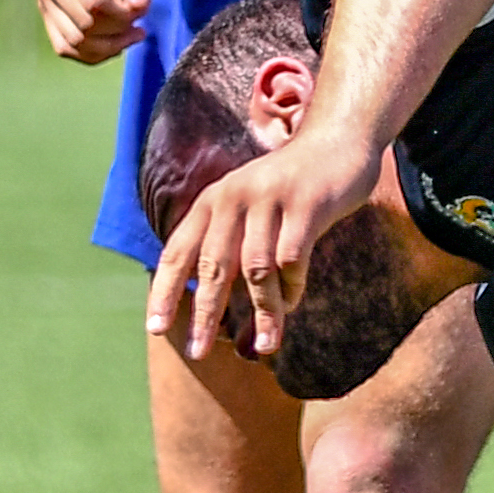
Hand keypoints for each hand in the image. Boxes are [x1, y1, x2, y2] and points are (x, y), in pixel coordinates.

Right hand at [31, 0, 149, 61]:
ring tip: (133, 34)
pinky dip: (90, 52)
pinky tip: (113, 41)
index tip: (143, 5)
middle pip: (85, 26)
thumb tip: (142, 7)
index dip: (124, 14)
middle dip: (119, 31)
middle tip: (142, 19)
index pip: (95, 4)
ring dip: (107, 47)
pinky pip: (64, 45)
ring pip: (73, 43)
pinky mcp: (44, 6)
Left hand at [144, 131, 377, 362]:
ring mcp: (270, 198)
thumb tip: (205, 303)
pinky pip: (293, 259)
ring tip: (266, 345)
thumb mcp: (246, 206)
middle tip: (200, 352)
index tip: (156, 330)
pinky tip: (292, 303)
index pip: (178, 251)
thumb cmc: (288, 187)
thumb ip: (225, 243)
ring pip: (256, 269)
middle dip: (205, 314)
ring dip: (262, 312)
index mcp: (213, 201)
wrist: (337, 140)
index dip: (165, 292)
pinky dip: (291, 288)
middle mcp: (234, 196)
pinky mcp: (306, 204)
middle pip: (213, 266)